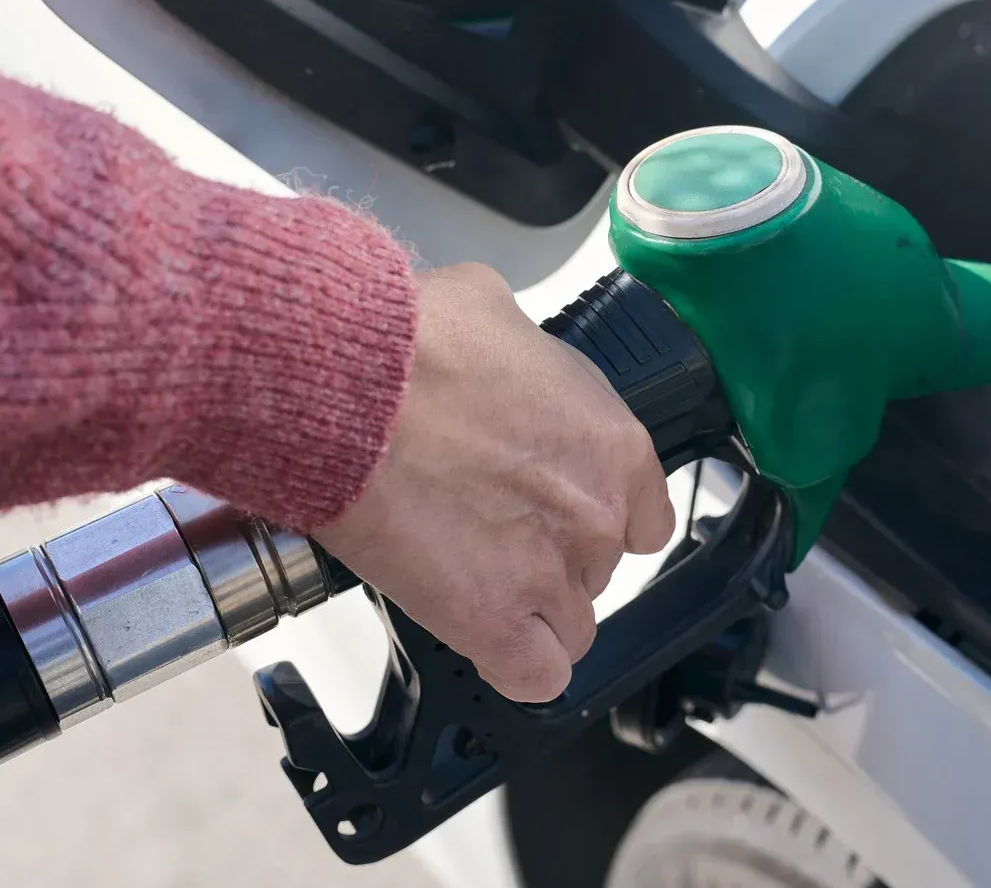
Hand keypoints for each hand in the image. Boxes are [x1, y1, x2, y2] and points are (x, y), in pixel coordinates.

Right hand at [313, 263, 674, 702]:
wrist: (345, 388)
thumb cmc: (408, 344)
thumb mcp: (494, 314)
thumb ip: (523, 358)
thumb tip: (498, 359)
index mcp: (613, 444)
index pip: (645, 513)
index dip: (595, 513)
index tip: (557, 509)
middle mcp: (597, 515)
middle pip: (596, 568)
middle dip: (548, 553)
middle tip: (486, 526)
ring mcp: (550, 574)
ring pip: (570, 626)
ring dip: (529, 610)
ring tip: (470, 576)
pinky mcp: (492, 622)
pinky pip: (535, 676)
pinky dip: (514, 665)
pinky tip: (483, 633)